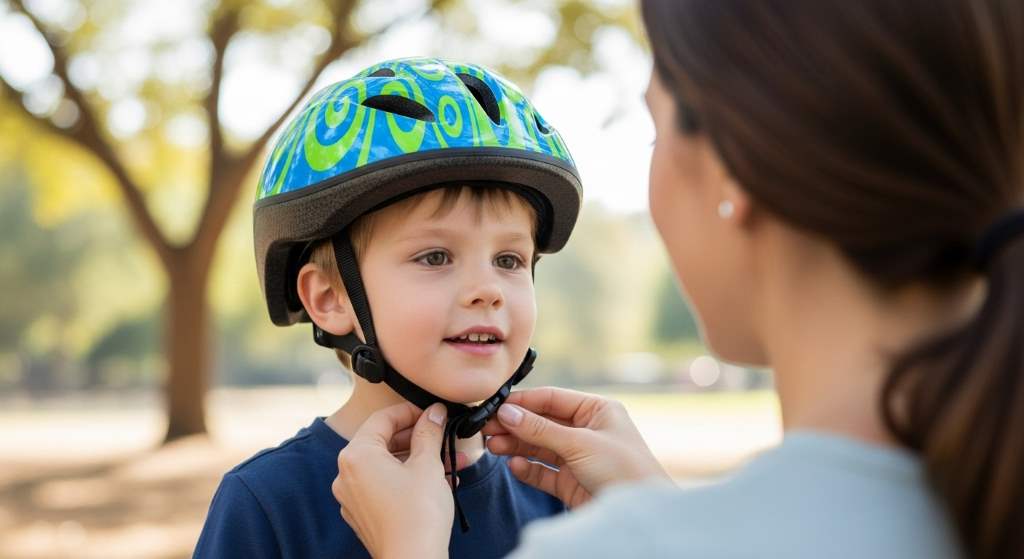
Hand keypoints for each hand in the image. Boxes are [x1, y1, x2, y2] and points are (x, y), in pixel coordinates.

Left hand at [332, 402, 453, 558]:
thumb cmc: (418, 515)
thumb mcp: (428, 464)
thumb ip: (429, 432)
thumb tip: (434, 412)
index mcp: (357, 456)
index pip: (382, 419)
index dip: (411, 411)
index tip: (433, 413)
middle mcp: (347, 475)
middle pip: (384, 442)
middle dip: (419, 439)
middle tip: (444, 435)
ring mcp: (353, 498)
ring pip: (389, 466)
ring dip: (420, 460)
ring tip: (452, 462)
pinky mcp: (364, 515)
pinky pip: (386, 486)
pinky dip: (410, 479)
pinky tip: (440, 482)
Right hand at [482, 387, 668, 508]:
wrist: (641, 515)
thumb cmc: (625, 470)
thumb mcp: (580, 443)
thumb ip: (540, 429)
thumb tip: (506, 412)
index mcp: (597, 411)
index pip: (552, 399)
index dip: (522, 402)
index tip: (495, 406)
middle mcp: (587, 431)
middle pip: (542, 423)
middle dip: (515, 425)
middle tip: (486, 428)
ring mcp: (578, 457)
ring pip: (539, 447)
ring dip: (516, 445)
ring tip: (493, 446)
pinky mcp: (572, 482)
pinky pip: (543, 471)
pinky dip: (527, 468)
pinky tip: (514, 465)